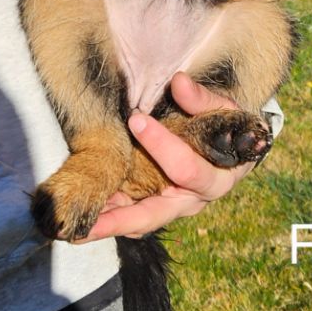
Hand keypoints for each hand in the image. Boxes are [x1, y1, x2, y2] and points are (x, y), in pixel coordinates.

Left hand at [78, 73, 253, 241]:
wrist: (235, 150)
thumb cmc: (228, 128)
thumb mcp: (223, 110)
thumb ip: (202, 99)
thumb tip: (179, 83)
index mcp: (215, 179)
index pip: (186, 169)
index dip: (162, 145)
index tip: (137, 119)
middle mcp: (190, 201)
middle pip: (153, 215)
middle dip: (120, 219)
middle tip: (89, 223)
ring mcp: (170, 207)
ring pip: (137, 222)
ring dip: (107, 224)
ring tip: (75, 228)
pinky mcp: (155, 204)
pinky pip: (131, 215)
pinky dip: (109, 215)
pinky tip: (86, 212)